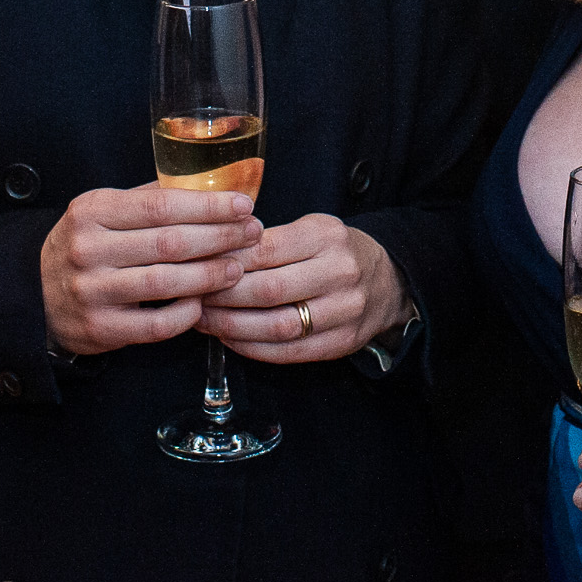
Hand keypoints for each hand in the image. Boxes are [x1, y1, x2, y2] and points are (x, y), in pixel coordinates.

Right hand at [41, 184, 261, 356]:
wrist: (34, 293)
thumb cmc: (85, 243)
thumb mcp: (103, 208)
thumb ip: (148, 198)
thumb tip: (208, 187)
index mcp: (93, 211)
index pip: (161, 205)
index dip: (208, 205)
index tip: (243, 204)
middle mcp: (90, 250)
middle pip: (169, 242)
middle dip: (219, 237)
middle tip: (252, 233)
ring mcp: (92, 292)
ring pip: (165, 283)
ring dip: (209, 275)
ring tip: (237, 267)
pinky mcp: (99, 329)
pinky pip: (154, 325)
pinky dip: (185, 314)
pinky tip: (203, 303)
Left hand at [198, 213, 411, 364]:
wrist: (387, 280)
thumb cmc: (334, 251)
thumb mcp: (310, 228)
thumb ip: (270, 240)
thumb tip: (214, 254)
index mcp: (327, 235)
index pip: (266, 250)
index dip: (228, 261)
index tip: (198, 264)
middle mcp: (339, 272)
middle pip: (269, 290)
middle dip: (224, 297)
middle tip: (193, 296)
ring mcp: (344, 311)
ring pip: (277, 326)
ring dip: (232, 327)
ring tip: (204, 321)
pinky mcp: (342, 343)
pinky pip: (289, 353)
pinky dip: (254, 349)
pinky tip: (231, 339)